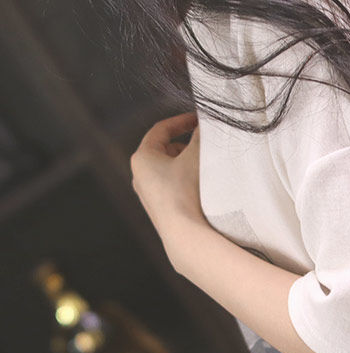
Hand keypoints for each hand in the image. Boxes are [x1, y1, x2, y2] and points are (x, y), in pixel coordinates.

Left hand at [130, 112, 204, 259]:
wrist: (184, 233)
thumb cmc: (186, 192)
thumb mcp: (196, 157)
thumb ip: (201, 136)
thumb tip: (207, 122)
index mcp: (142, 158)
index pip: (161, 129)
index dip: (182, 121)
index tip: (199, 119)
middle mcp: (139, 175)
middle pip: (165, 149)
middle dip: (187, 143)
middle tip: (206, 143)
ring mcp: (148, 194)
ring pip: (169, 168)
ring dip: (187, 162)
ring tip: (207, 164)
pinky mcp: (159, 208)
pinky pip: (172, 185)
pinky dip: (186, 179)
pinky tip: (203, 185)